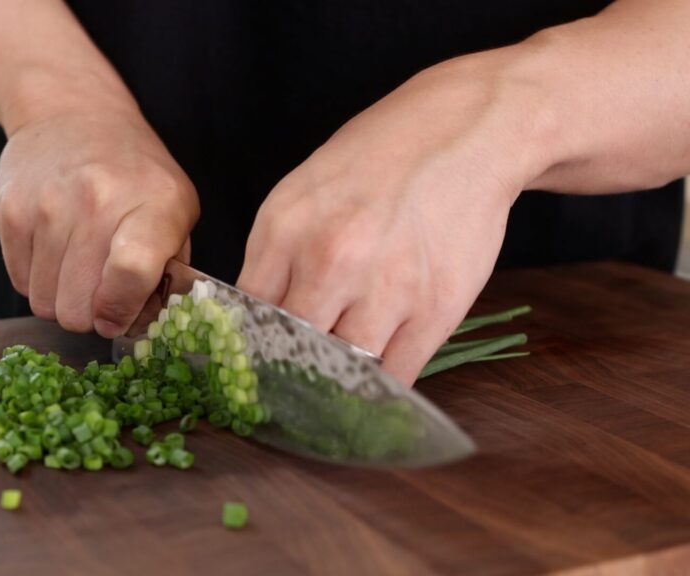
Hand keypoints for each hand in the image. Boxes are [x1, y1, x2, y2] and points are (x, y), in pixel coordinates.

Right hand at [0, 108, 198, 336]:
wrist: (72, 113)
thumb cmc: (131, 170)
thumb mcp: (175, 207)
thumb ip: (171, 269)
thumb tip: (143, 324)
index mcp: (152, 204)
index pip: (131, 273)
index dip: (122, 311)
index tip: (119, 317)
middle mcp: (97, 203)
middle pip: (78, 307)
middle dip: (90, 314)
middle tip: (100, 293)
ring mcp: (47, 207)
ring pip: (44, 303)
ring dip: (61, 298)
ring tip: (77, 267)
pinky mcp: (10, 212)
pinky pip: (19, 283)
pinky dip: (37, 280)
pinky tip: (54, 252)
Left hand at [238, 55, 549, 384]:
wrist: (464, 132)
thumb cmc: (377, 160)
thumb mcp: (301, 194)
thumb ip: (273, 258)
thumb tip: (251, 324)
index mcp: (284, 230)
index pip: (248, 319)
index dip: (249, 350)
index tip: (255, 367)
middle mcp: (331, 260)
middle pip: (291, 350)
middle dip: (290, 371)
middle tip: (294, 383)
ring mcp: (387, 288)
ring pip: (343, 371)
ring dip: (338, 383)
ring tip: (336, 382)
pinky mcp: (437, 309)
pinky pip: (397, 375)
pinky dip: (381, 388)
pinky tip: (373, 381)